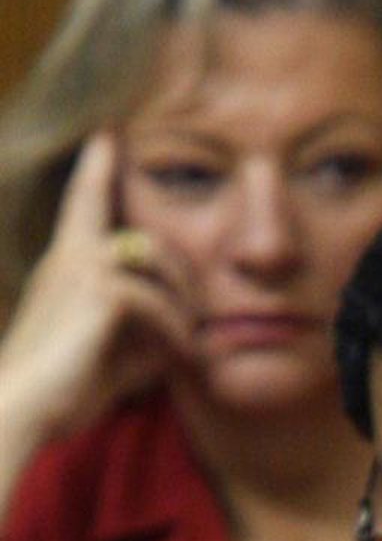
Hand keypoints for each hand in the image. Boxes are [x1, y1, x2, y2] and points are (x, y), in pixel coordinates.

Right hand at [0, 132, 197, 508]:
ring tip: (193, 342)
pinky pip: (159, 302)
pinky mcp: (101, 291)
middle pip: (144, 240)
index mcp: (63, 262)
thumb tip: (184, 337)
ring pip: (158, 263)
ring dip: (184, 304)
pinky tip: (186, 357)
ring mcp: (83, 267)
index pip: (83, 200)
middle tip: (200, 320)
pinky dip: (178, 332)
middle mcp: (70, 254)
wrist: (21, 406)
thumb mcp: (110, 359)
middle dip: (180, 277)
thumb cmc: (61, 391)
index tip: (108, 134)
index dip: (97, 166)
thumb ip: (142, 339)